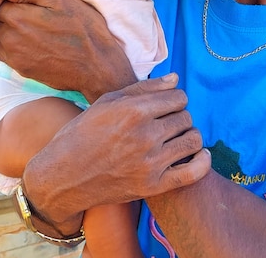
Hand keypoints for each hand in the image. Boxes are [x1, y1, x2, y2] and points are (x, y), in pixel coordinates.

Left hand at [0, 0, 136, 101]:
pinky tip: (27, 40)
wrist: (97, 67)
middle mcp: (10, 38)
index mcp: (18, 17)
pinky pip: (3, 53)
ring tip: (25, 24)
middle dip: (3, 11)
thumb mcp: (60, 0)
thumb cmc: (83, 28)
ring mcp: (14, 56)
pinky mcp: (21, 69)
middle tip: (25, 8)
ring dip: (4, 28)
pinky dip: (8, 44)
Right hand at [21, 74, 210, 233]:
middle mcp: (145, 136)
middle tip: (168, 123)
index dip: (175, 100)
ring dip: (189, 136)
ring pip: (193, 140)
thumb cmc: (83, 134)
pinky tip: (199, 154)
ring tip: (177, 137)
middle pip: (186, 118)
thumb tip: (176, 78)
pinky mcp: (153, 186)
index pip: (179, 97)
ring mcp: (150, 163)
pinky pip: (194, 172)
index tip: (167, 106)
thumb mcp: (108, 103)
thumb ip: (144, 88)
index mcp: (133, 111)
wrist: (63, 176)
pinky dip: (202, 161)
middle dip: (180, 117)